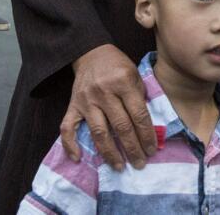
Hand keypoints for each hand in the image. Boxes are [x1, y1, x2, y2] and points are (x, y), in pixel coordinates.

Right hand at [61, 44, 156, 170]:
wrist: (91, 52)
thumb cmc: (118, 65)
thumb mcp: (135, 74)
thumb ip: (140, 97)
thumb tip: (148, 127)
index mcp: (123, 82)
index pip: (138, 115)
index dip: (146, 135)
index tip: (152, 150)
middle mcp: (104, 92)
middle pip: (121, 126)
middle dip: (132, 148)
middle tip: (140, 163)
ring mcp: (86, 100)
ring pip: (99, 132)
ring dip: (109, 152)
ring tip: (118, 166)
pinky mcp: (72, 105)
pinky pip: (68, 127)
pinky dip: (70, 144)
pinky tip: (78, 158)